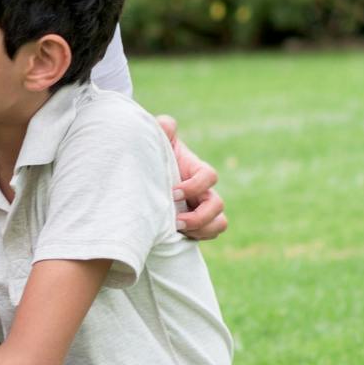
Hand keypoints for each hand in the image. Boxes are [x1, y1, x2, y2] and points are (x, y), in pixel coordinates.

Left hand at [159, 115, 227, 240]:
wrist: (144, 176)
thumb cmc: (153, 155)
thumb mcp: (156, 140)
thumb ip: (163, 128)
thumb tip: (167, 126)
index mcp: (196, 170)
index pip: (209, 177)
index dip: (196, 186)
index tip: (173, 192)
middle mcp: (203, 191)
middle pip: (218, 206)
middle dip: (200, 217)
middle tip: (175, 220)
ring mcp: (200, 209)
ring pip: (219, 224)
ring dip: (201, 231)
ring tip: (176, 231)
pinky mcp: (193, 225)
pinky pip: (205, 236)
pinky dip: (194, 238)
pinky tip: (173, 236)